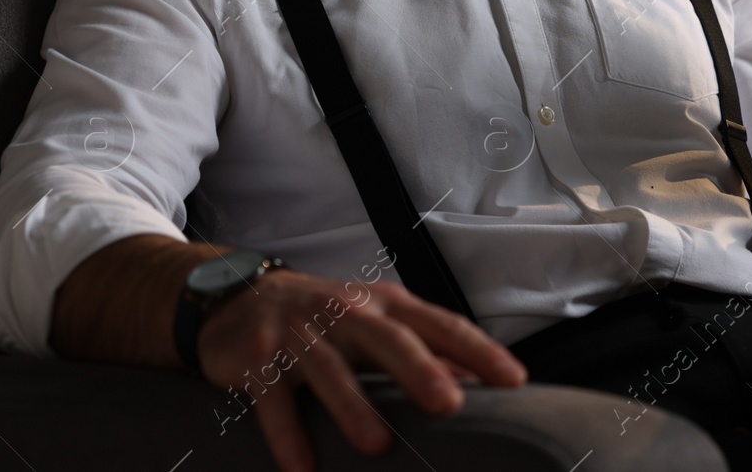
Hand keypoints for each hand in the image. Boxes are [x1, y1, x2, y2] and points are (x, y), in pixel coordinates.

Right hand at [198, 268, 526, 471]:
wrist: (238, 297)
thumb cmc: (325, 317)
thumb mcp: (376, 324)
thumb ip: (423, 349)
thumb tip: (473, 379)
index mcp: (385, 305)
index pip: (440, 325)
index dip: (478, 350)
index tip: (513, 380)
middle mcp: (347, 313)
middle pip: (389, 340)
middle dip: (421, 371)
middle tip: (451, 404)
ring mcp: (300, 334)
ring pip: (330, 371)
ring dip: (354, 407)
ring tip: (378, 444)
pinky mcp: (257, 358)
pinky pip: (273, 400)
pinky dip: (287, 434)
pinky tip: (302, 467)